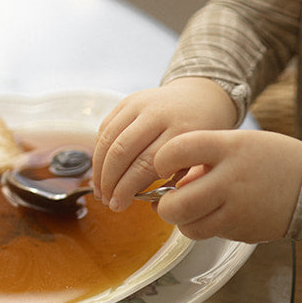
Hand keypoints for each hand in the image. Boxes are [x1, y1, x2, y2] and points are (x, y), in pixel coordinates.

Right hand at [93, 78, 236, 209]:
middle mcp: (158, 113)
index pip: (145, 163)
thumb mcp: (201, 156)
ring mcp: (141, 103)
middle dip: (109, 181)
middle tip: (108, 202)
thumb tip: (155, 202)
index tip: (119, 206)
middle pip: (122, 151)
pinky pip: (105, 127)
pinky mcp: (128, 100)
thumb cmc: (202, 134)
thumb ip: (182, 179)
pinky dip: (99, 151)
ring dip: (99, 169)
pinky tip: (101, 172)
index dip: (127, 188)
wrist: (200, 97)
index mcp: (182, 130)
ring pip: (108, 139)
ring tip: (100, 191)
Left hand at [152, 129, 301, 242]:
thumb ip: (204, 160)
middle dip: (163, 205)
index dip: (161, 160)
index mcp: (228, 147)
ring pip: (187, 225)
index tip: (164, 165)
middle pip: (175, 203)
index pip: (177, 150)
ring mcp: (236, 208)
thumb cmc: (271, 160)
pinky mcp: (241, 230)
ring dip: (181, 220)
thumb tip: (174, 185)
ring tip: (189, 209)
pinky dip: (201, 227)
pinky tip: (213, 215)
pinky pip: (206, 234)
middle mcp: (230, 179)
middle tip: (167, 200)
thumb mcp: (238, 144)